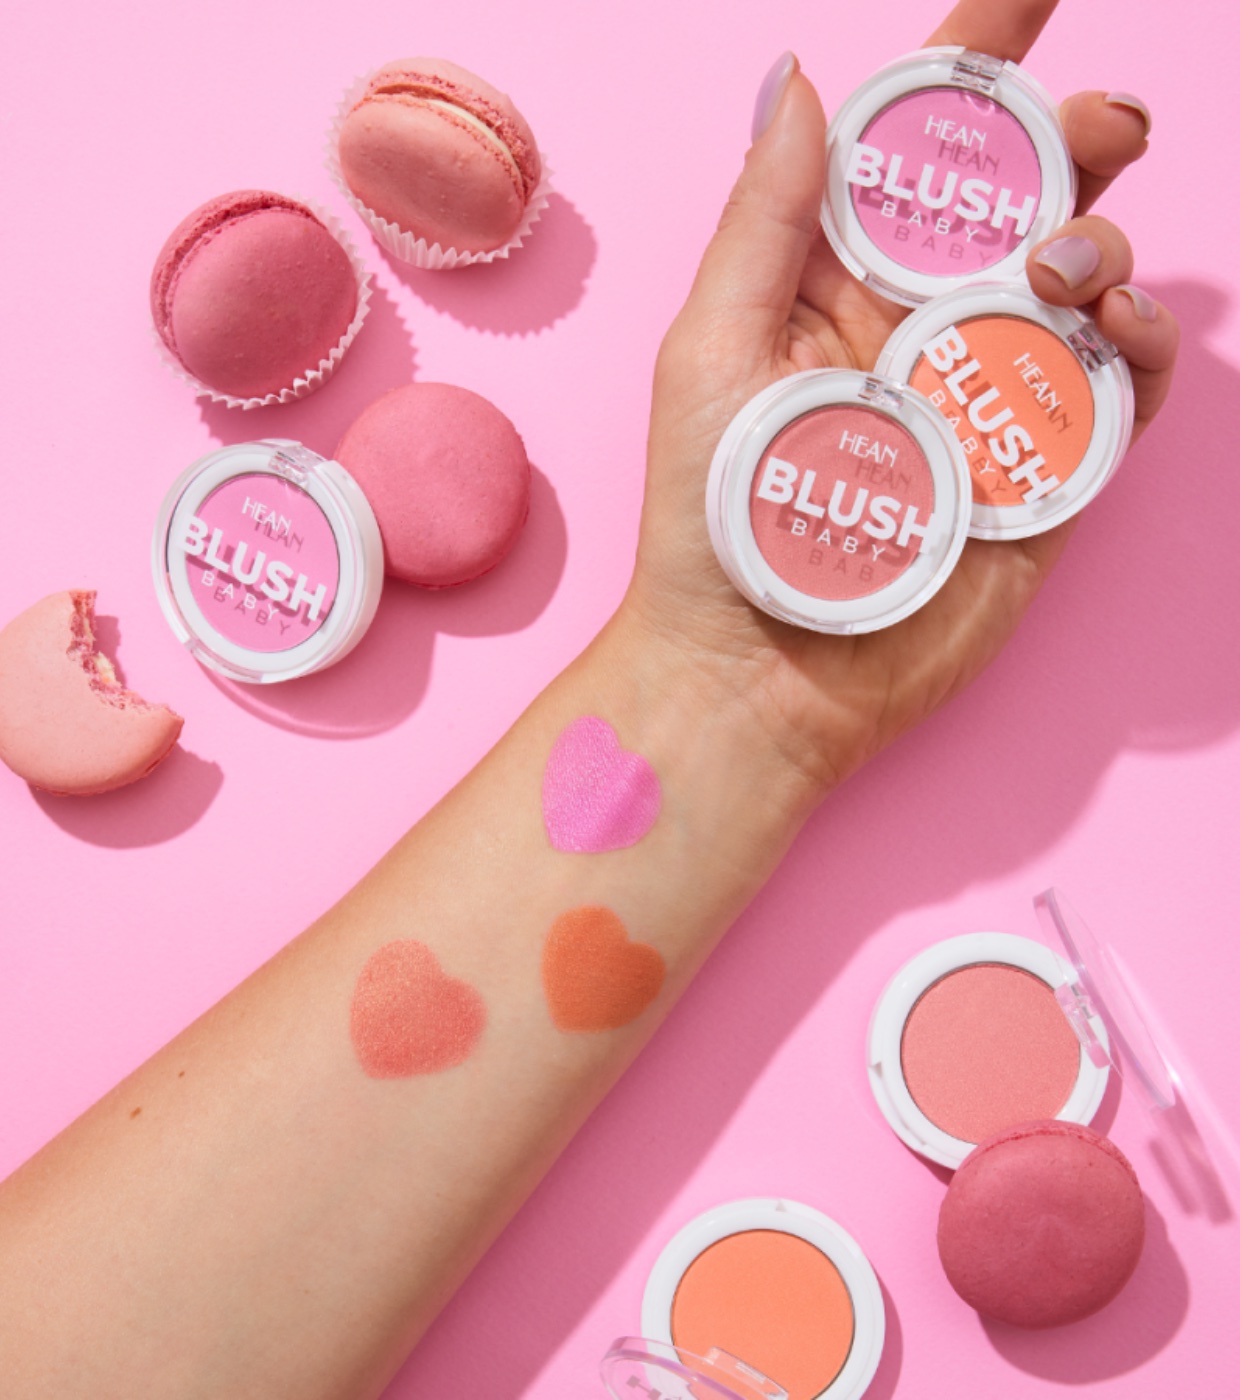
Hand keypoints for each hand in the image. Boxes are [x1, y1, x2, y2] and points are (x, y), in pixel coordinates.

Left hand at [623, 0, 1178, 793]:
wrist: (756, 676)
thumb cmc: (711, 521)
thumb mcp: (714, 350)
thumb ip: (765, 219)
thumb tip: (800, 79)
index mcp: (835, 286)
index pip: (914, 152)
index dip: (975, 61)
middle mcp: (917, 331)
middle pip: (1024, 202)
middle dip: (1075, 141)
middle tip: (1103, 128)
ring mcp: (984, 401)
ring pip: (1085, 283)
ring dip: (1105, 240)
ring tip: (1069, 263)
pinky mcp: (1036, 476)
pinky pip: (1115, 390)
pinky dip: (1136, 343)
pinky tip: (1115, 326)